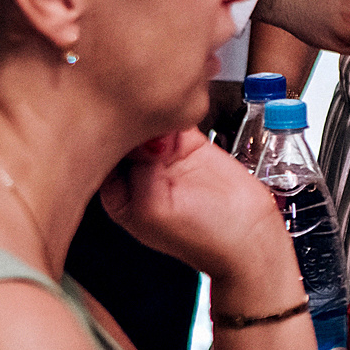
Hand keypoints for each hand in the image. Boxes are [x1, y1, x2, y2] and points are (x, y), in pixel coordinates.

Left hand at [101, 129, 293, 285]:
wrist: (250, 234)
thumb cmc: (203, 237)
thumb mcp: (152, 208)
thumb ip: (136, 171)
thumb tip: (134, 136)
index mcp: (119, 195)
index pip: (99, 156)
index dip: (106, 139)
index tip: (118, 129)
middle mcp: (137, 174)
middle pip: (122, 135)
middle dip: (131, 124)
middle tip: (148, 130)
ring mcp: (163, 157)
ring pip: (148, 122)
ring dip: (155, 117)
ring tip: (167, 132)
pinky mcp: (189, 144)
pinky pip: (176, 118)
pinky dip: (177, 113)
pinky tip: (181, 122)